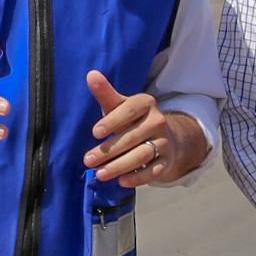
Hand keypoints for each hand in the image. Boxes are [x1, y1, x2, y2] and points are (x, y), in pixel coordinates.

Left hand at [83, 72, 205, 185]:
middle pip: (132, 137)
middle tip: (88, 160)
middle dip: (108, 150)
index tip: (95, 132)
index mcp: (146, 103)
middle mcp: (158, 121)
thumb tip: (91, 74)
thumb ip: (106, 93)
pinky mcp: (167, 161)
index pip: (130, 110)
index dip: (113, 121)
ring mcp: (164, 142)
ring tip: (100, 174)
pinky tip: (122, 181)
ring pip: (142, 155)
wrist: (163, 137)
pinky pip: (153, 171)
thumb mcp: (120, 106)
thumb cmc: (132, 120)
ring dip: (119, 166)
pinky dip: (138, 178)